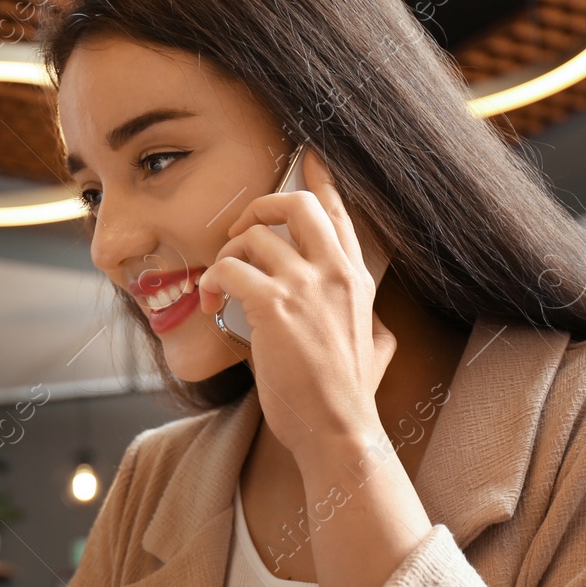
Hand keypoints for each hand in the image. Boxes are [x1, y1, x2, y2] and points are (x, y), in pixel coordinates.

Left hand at [196, 148, 397, 457]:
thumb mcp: (377, 345)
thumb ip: (370, 317)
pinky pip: (229, 269)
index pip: (339, 212)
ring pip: (253, 236)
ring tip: (217, 288)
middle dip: (259, 207)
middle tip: (237, 233)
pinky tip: (208, 304)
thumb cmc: (348, 397)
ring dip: (225, 257)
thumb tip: (370, 316)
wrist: (338, 430)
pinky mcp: (274, 307)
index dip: (319, 179)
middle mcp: (336, 273)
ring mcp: (307, 287)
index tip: (307, 157)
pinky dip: (211, 281)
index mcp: (358, 278)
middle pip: (297, 204)